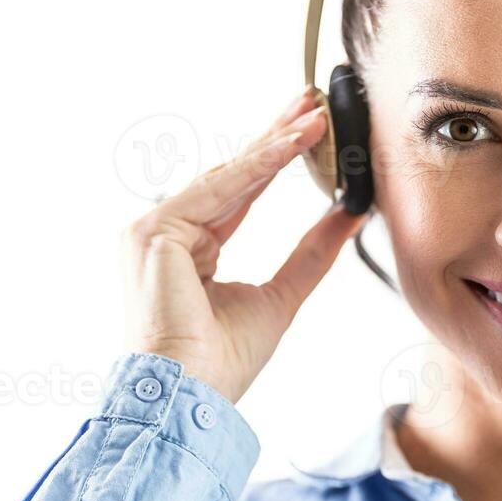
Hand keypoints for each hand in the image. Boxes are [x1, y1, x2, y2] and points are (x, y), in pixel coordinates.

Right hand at [121, 86, 368, 402]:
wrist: (190, 398)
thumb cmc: (222, 362)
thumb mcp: (281, 295)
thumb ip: (311, 252)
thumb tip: (348, 216)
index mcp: (188, 249)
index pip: (238, 193)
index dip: (274, 160)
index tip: (308, 130)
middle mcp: (165, 233)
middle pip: (231, 175)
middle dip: (274, 137)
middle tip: (311, 102)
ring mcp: (153, 230)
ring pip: (227, 177)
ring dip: (273, 145)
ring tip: (313, 117)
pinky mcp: (153, 232)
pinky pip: (218, 190)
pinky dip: (258, 168)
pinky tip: (290, 146)